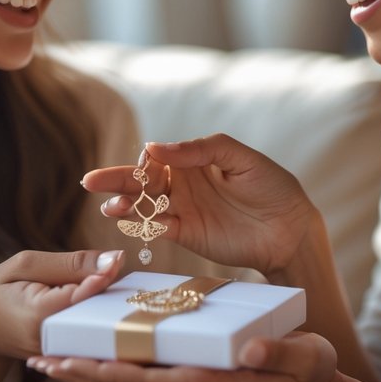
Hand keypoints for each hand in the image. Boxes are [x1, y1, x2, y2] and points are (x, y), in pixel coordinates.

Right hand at [0, 248, 124, 363]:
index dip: (99, 279)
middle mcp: (53, 342)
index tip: (119, 259)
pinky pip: (92, 334)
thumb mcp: (23, 265)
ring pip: (97, 327)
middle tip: (129, 271)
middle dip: (112, 292)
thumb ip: (68, 263)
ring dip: (111, 305)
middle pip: (94, 314)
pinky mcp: (68, 358)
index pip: (77, 296)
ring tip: (124, 285)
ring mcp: (61, 355)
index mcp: (37, 316)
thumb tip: (113, 258)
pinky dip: (102, 316)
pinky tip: (113, 302)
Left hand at [27, 331, 344, 381]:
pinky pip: (144, 380)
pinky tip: (94, 357)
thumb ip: (277, 355)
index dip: (113, 374)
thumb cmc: (312, 373)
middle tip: (40, 361)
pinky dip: (113, 371)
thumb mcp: (305, 360)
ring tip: (51, 362)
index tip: (75, 364)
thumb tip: (245, 352)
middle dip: (83, 377)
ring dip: (89, 376)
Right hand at [84, 136, 320, 275]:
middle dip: (116, 180)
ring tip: (108, 208)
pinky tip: (126, 222)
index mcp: (196, 160)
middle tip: (89, 182)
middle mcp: (185, 183)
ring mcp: (185, 210)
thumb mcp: (242, 159)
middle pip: (143, 180)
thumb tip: (155, 147)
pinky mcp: (188, 234)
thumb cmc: (272, 188)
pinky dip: (142, 226)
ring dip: (125, 205)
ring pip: (145, 205)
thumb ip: (201, 149)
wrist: (291, 231)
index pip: (159, 156)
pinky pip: (159, 228)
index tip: (144, 163)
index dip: (146, 160)